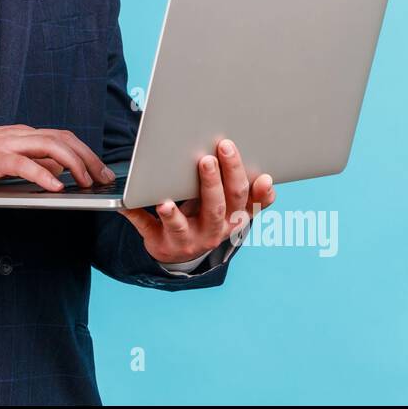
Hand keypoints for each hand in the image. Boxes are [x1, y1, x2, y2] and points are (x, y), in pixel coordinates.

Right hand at [0, 124, 115, 190]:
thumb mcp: (8, 160)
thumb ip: (32, 162)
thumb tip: (57, 170)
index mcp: (24, 134)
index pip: (63, 138)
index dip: (86, 153)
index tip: (102, 170)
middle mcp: (19, 134)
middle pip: (63, 140)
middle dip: (88, 158)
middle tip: (103, 178)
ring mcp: (6, 144)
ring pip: (49, 146)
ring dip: (73, 165)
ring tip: (85, 182)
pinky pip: (23, 164)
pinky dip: (43, 175)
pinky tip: (56, 187)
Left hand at [118, 137, 276, 263]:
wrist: (177, 250)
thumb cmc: (205, 215)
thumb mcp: (229, 208)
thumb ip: (246, 192)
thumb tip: (266, 177)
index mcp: (233, 218)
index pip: (248, 203)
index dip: (258, 193)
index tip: (262, 176)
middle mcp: (213, 231)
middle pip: (218, 207)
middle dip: (215, 181)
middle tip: (209, 158)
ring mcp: (188, 239)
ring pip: (184, 225)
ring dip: (176, 212)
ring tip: (172, 197)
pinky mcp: (162, 242)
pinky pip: (151, 228)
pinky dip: (145, 216)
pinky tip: (141, 205)